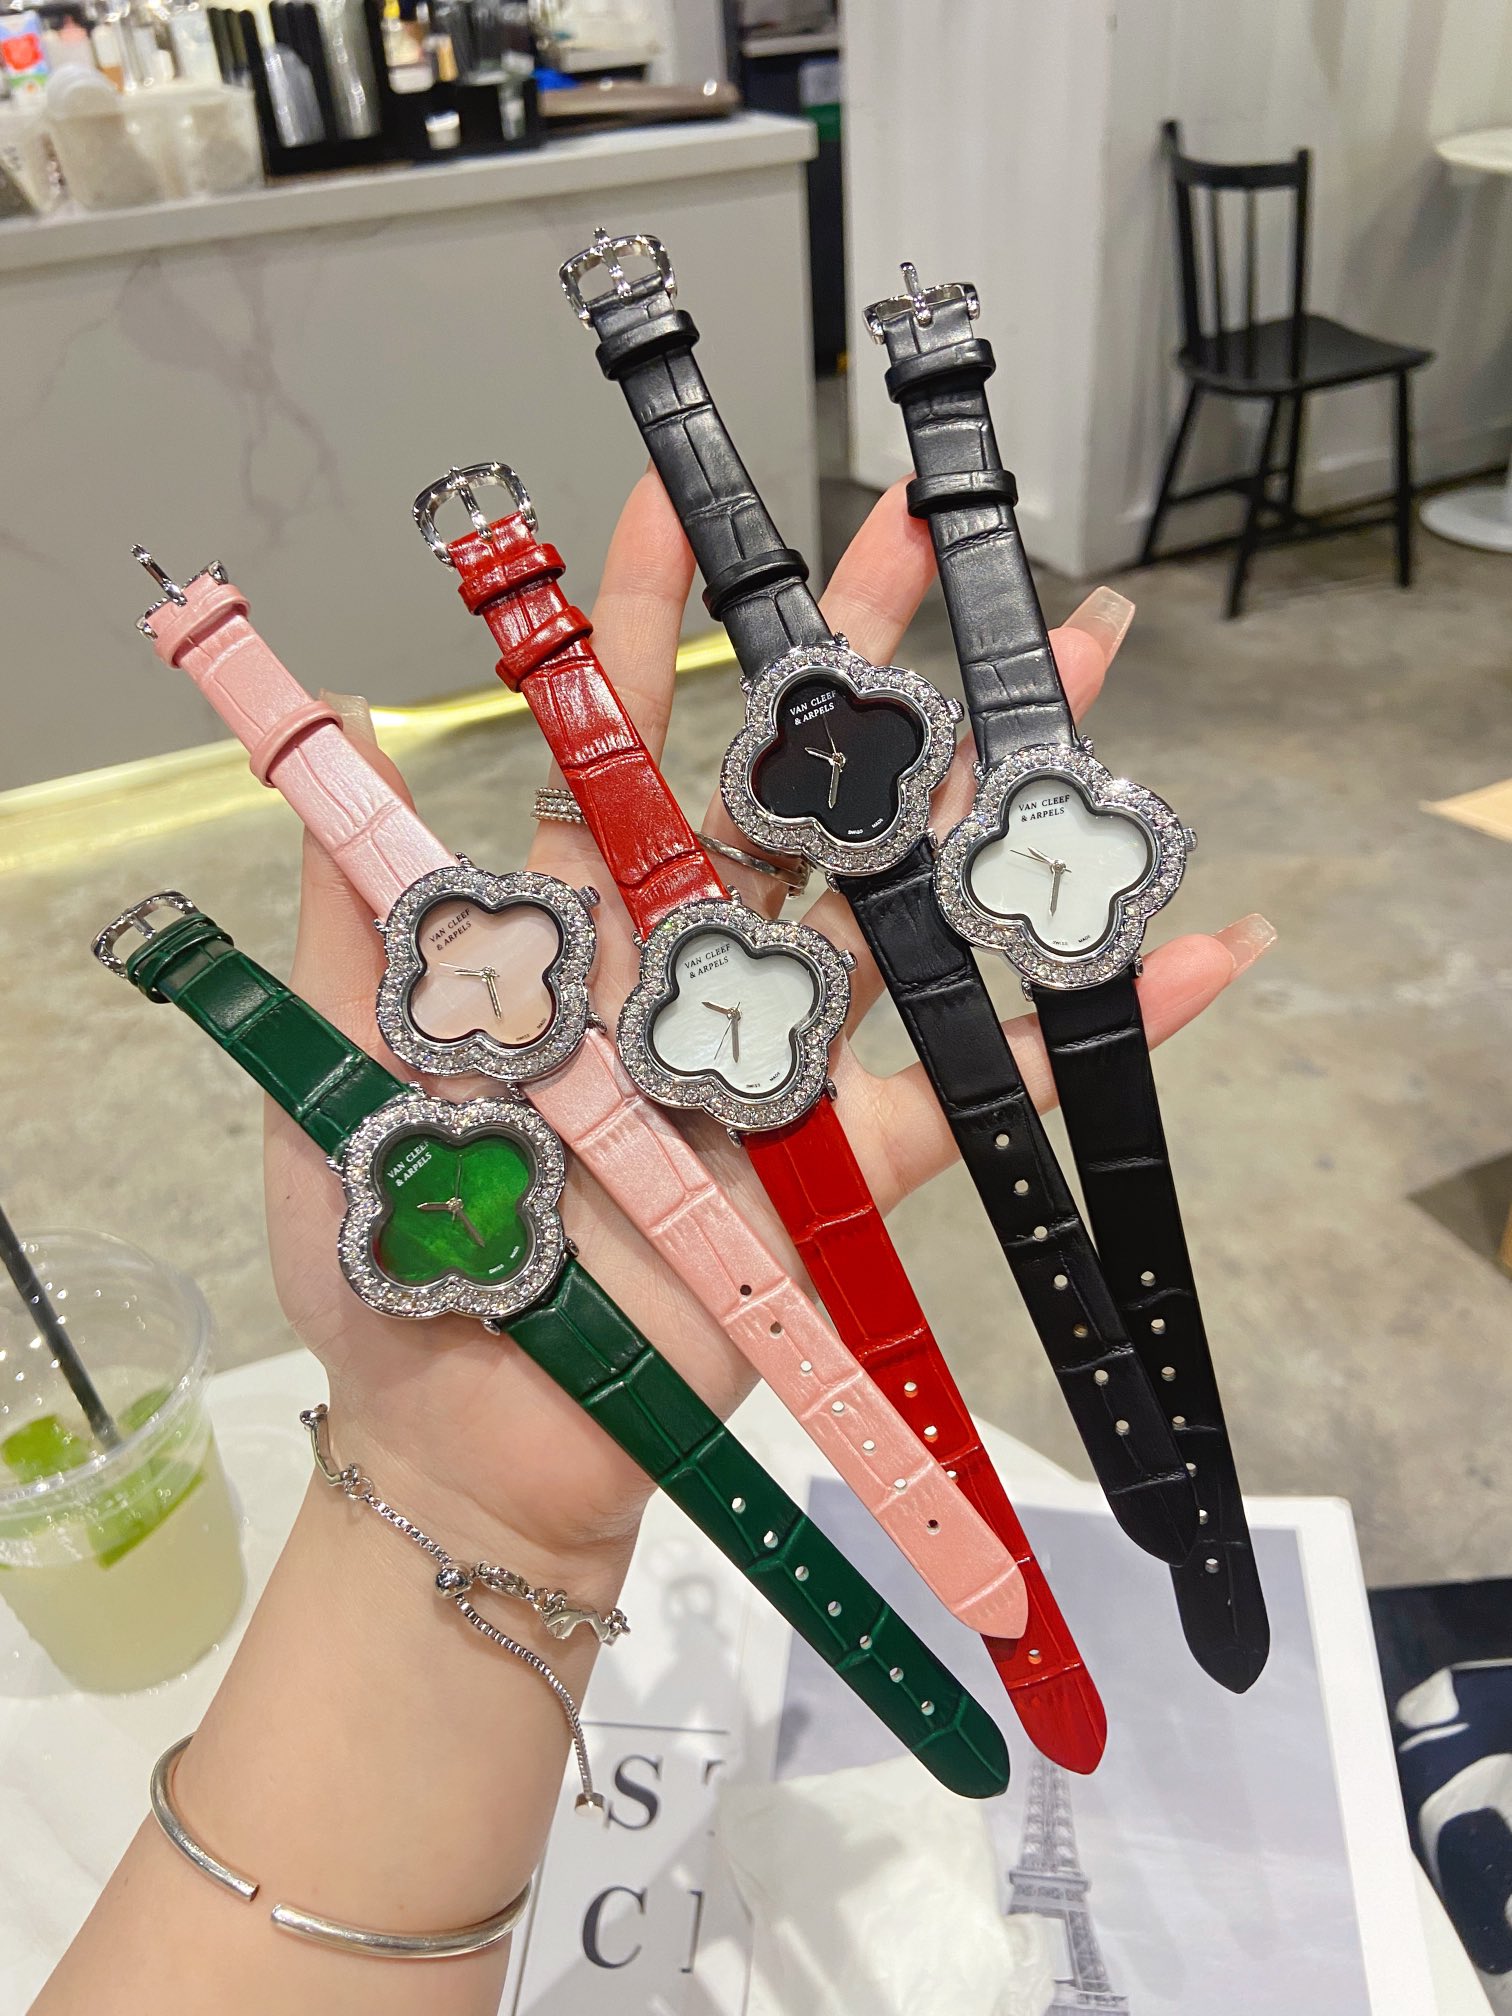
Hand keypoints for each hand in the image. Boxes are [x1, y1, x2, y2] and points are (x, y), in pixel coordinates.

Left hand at [264, 478, 1271, 1587]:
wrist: (471, 1436)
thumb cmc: (391, 1255)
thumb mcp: (340, 1060)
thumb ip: (357, 903)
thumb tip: (340, 720)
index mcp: (572, 931)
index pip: (616, 743)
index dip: (649, 623)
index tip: (685, 503)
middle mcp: (689, 969)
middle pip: (790, 787)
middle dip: (856, 658)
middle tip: (926, 530)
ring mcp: (779, 1061)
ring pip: (900, 895)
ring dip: (992, 783)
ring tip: (1079, 662)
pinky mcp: (847, 1166)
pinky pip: (980, 1087)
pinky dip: (1085, 1026)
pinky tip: (1186, 943)